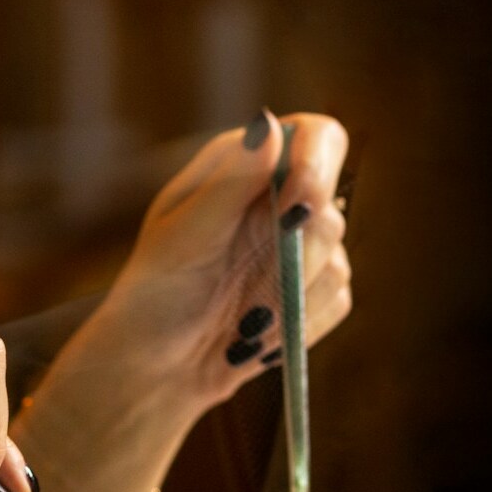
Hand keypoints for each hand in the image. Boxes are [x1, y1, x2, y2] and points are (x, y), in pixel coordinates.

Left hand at [100, 110, 352, 404]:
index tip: (295, 206)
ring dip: (288, 300)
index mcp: (247, 167)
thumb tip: (269, 124)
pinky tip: (257, 336)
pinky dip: (298, 325)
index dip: (319, 165)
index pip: (316, 138)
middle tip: (250, 292)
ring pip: (337, 263)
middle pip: (331, 209)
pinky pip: (337, 302)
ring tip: (240, 320)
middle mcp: (282, 201)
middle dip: (295, 257)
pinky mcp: (317, 294)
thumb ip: (230, 184)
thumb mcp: (181, 236)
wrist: (156, 367)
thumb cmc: (153, 294)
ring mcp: (303, 249)